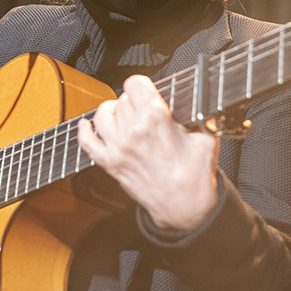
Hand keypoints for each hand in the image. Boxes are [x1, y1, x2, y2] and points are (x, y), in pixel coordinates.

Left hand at [77, 75, 218, 232]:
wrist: (184, 207)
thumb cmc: (195, 175)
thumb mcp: (206, 136)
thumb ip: (196, 114)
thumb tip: (191, 102)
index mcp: (155, 118)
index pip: (136, 83)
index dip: (143, 85)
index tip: (148, 90)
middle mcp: (132, 131)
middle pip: (122, 99)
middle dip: (134, 101)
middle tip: (146, 111)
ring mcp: (118, 148)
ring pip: (102, 115)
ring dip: (112, 111)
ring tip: (123, 115)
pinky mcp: (110, 164)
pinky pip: (87, 143)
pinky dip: (85, 131)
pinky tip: (87, 125)